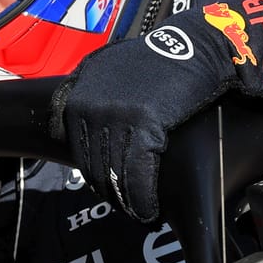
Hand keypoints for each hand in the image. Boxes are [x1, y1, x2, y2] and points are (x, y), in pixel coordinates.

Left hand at [50, 18, 229, 222]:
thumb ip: (89, 99)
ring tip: (141, 214)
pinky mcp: (143, 124)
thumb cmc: (159, 63)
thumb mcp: (109, 71)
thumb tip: (66, 130)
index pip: (80, 154)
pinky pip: (138, 173)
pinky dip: (143, 198)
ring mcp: (116, 116)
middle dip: (113, 195)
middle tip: (129, 209)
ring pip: (116, 175)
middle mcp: (91, 108)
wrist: (196, 48)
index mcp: (78, 99)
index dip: (97, 179)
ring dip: (128, 203)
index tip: (112, 191)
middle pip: (96, 168)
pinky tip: (150, 209)